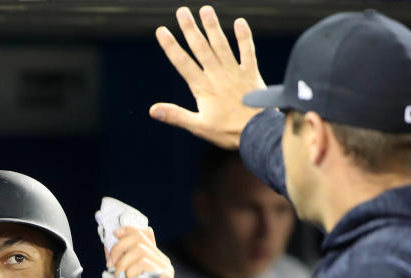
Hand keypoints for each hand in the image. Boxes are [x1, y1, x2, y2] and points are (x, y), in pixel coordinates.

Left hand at [106, 226, 174, 277]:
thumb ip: (117, 261)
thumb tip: (106, 242)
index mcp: (153, 258)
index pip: (144, 233)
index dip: (128, 230)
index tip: (114, 235)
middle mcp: (162, 261)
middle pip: (138, 240)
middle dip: (118, 250)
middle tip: (110, 267)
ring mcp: (166, 270)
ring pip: (140, 253)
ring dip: (122, 267)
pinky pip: (144, 266)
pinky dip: (130, 275)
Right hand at [150, 5, 265, 148]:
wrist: (257, 132)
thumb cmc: (227, 132)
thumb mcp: (198, 126)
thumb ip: (176, 116)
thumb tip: (153, 110)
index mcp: (203, 87)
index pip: (182, 63)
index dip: (171, 46)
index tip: (162, 31)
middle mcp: (217, 75)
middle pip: (200, 48)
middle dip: (190, 29)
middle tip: (182, 11)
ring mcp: (235, 72)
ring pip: (221, 45)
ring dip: (213, 27)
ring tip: (205, 10)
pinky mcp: (251, 73)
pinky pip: (247, 51)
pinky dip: (244, 37)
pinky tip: (239, 22)